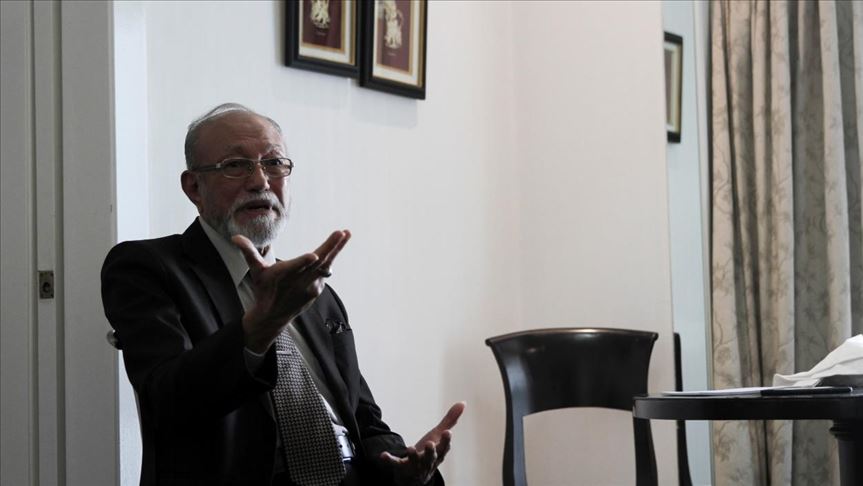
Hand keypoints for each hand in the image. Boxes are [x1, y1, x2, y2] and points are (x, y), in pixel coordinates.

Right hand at [234, 230, 350, 352]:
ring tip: (346, 234)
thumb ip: (248, 252)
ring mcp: (309, 287)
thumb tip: (235, 237)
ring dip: (337, 249)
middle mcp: (297, 282)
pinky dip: (330, 260)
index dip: (303, 262)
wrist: (273, 315)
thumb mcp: (255, 271)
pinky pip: (324, 272)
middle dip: (330, 247)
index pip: (294, 268)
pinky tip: (337, 246)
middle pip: (316, 263)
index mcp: (281, 275)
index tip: (314, 255)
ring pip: (325, 266)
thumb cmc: (264, 289)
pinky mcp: (316, 291)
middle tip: (340, 233)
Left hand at [381, 402, 465, 485]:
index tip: (447, 432)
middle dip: (430, 451)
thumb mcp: (438, 436)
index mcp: (438, 453)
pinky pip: (395, 464)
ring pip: (415, 461)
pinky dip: (390, 460)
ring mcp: (414, 465)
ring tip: (411, 448)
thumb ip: (450, 420)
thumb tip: (463, 402)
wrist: (415, 476)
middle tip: (430, 444)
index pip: (444, 447)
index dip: (445, 441)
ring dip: (413, 455)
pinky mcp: (401, 467)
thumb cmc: (429, 452)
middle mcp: (428, 461)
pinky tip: (383, 455)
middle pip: (430, 457)